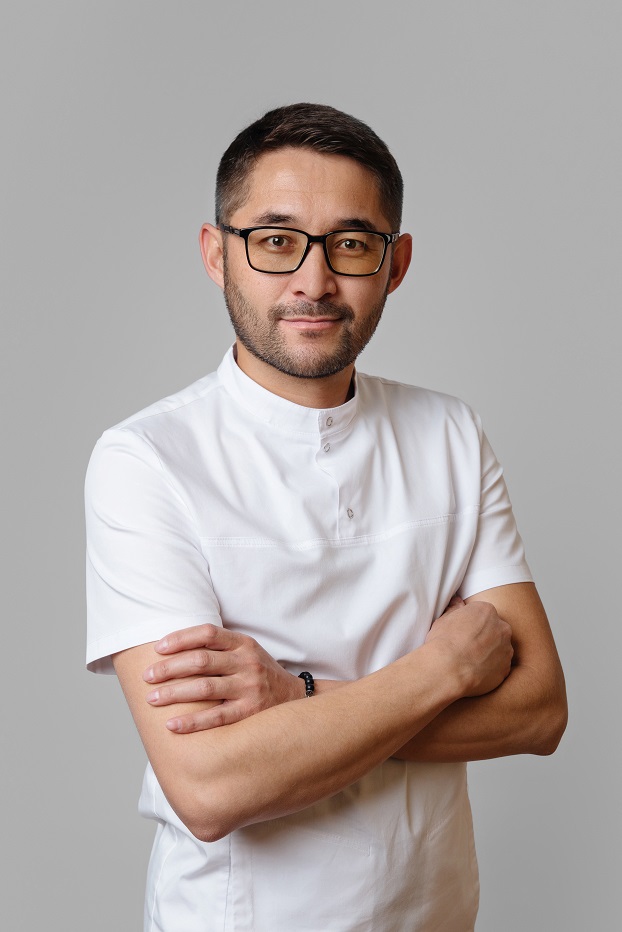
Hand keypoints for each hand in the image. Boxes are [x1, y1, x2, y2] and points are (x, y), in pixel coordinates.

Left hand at [143, 623, 302, 731]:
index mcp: (243, 644)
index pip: (207, 633)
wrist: (295, 700)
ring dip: (174, 693)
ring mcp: (249, 688)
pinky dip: (192, 722)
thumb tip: (174, 646)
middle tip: (147, 676)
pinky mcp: (249, 713)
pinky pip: (216, 717)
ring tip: (152, 699)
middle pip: (201, 660)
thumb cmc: (260, 674)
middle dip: (169, 668)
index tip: (158, 648)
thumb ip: (220, 646)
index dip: (180, 638)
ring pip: (204, 688)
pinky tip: (172, 725)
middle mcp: (247, 663)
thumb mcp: (247, 651)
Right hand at [425, 596, 513, 696]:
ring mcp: (506, 649)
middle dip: (485, 636)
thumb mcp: (443, 620)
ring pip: (499, 648)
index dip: (472, 623)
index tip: (463, 632)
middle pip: (495, 629)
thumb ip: (454, 610)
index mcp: (486, 611)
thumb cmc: (443, 644)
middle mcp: (501, 628)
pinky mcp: (506, 668)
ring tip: (471, 660)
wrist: (448, 671)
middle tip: (468, 646)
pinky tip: (475, 671)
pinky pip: (500, 666)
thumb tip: (457, 603)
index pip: (482, 613)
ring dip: (490, 652)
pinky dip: (491, 668)